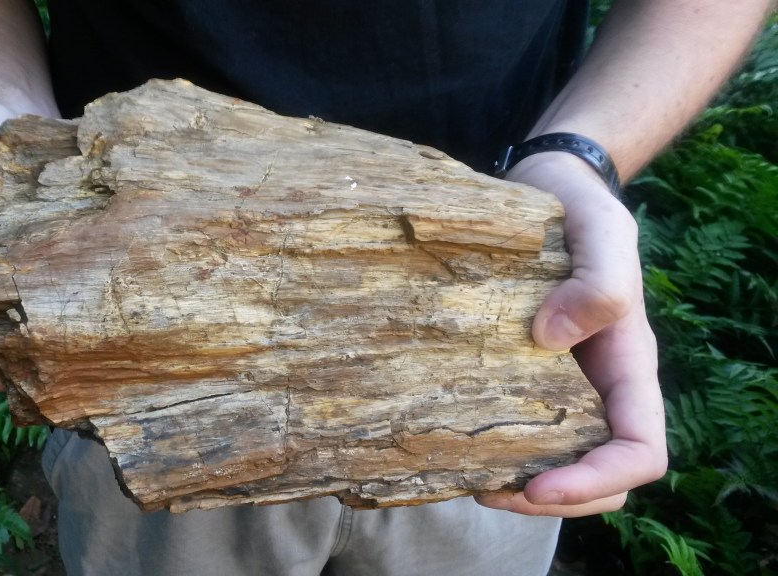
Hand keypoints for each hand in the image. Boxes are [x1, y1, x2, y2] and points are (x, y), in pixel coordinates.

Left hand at [475, 153, 667, 516]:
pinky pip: (519, 426)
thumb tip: (551, 340)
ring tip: (466, 476)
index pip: (639, 450)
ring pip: (558, 460)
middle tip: (486, 490)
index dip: (596, 480)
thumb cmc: (579, 208)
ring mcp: (558, 380)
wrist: (548, 186)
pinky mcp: (517, 369)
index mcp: (628, 363)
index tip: (537, 483)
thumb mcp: (601, 231)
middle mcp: (596, 383)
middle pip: (599, 474)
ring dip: (520, 482)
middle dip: (551, 497)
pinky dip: (494, 447)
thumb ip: (599, 280)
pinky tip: (455, 441)